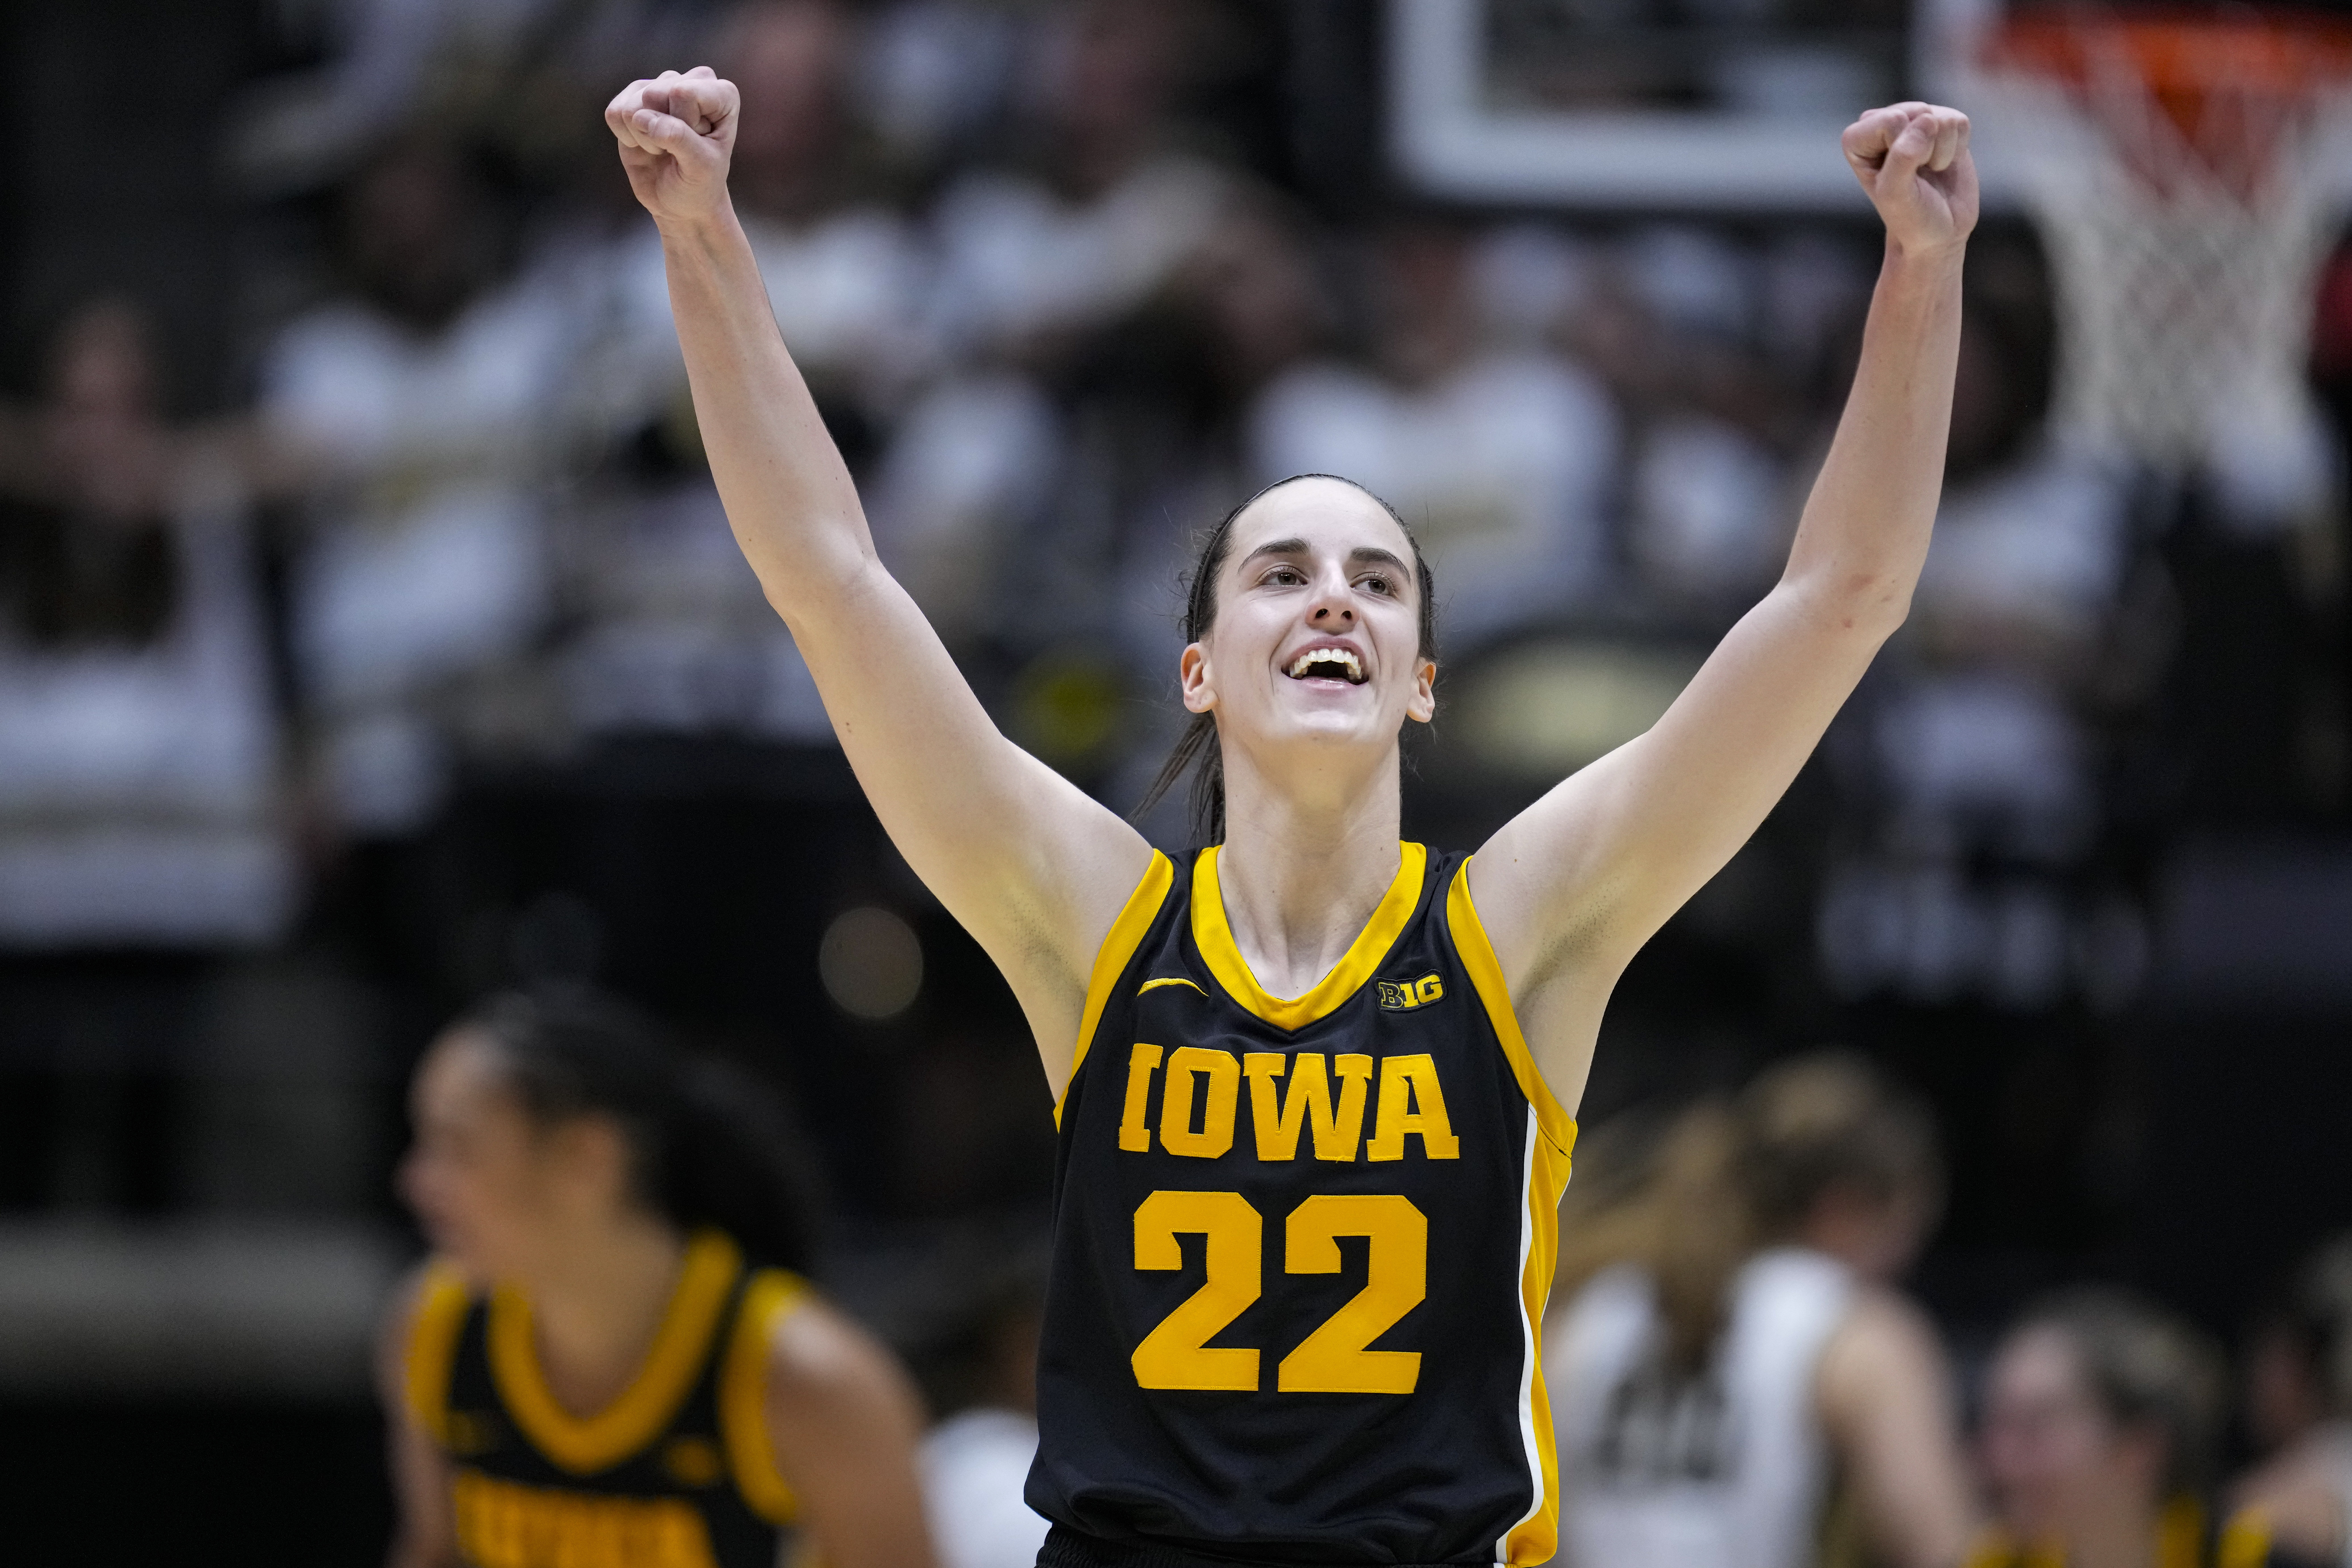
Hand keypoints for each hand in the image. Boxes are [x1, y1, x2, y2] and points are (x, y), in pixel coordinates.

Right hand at [606, 68, 738, 227]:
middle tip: (678, 150)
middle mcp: (691, 82)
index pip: (683, 93)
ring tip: (664, 149)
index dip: (684, 125)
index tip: (698, 145)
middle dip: (661, 132)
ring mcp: (660, 87)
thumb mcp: (700, 167)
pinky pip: (614, 112)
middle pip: (654, 94)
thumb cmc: (699, 183)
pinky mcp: (632, 100)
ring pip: (632, 105)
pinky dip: (625, 137)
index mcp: (720, 94)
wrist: (681, 204)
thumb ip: (679, 139)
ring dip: (644, 137)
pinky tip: (645, 144)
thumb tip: (642, 117)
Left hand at [1843, 102, 1976, 257]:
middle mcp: (1883, 123)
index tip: (1900, 177)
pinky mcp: (1942, 124)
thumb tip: (1928, 120)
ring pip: (1941, 118)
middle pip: (1918, 113)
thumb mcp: (1896, 195)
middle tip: (1917, 175)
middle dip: (1925, 149)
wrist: (1938, 232)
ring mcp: (1913, 121)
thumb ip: (1902, 158)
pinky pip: (1959, 122)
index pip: (1891, 121)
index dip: (1904, 151)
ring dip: (1942, 151)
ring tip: (1928, 171)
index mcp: (1857, 139)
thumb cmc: (1909, 217)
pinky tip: (1942, 164)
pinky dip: (1957, 148)